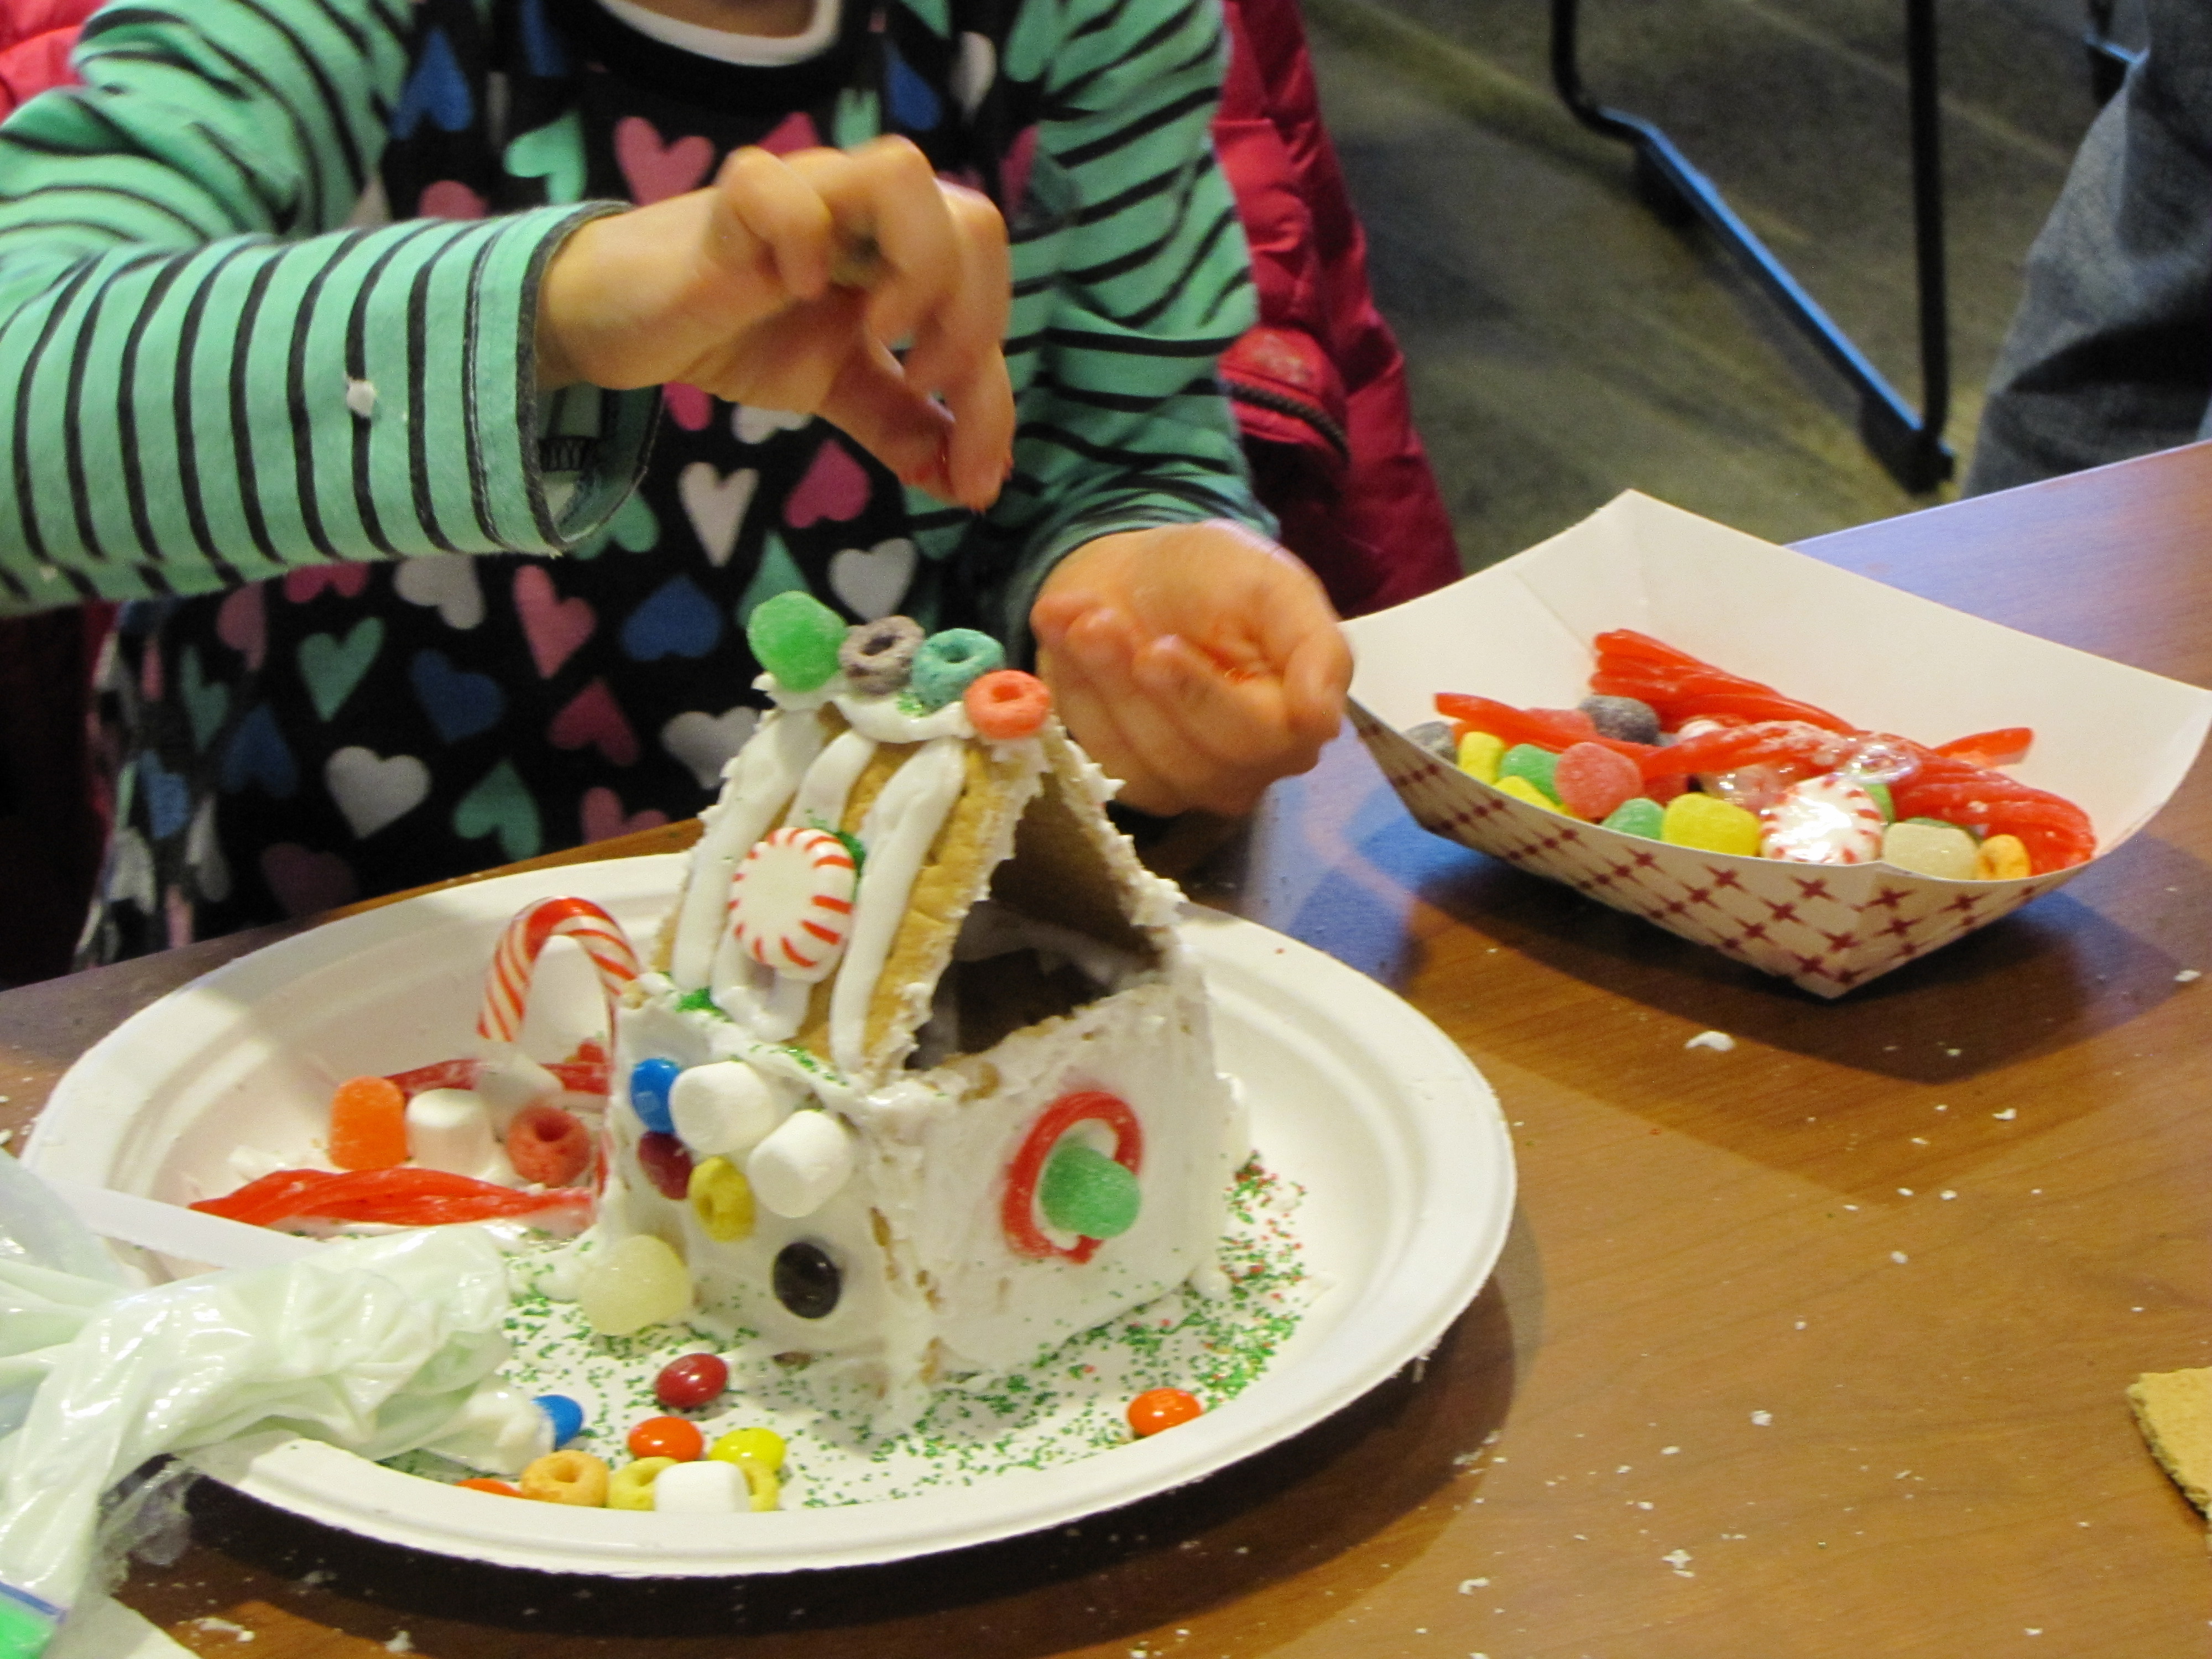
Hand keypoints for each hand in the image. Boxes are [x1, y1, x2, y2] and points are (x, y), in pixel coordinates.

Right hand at [535, 137, 1014, 511]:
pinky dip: (803, 242)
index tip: (975, 482)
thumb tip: (970, 485)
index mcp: (903, 250)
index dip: (994, 401)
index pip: (986, 303)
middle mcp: (868, 210)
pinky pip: (784, 190)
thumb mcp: (839, 389)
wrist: (632, 325)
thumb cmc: (740, 335)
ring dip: (918, 266)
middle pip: (977, 220)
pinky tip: (790, 293)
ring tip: (881, 333)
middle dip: (974, 322)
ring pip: (904, 173)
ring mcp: (807, 194)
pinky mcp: (735, 201)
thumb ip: (904, 426)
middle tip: (924, 385)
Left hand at [1031, 521, 1351, 816]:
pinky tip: (1063, 633)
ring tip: (1077, 613)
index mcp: (1297, 722)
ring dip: (1096, 682)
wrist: (1139, 575)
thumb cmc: (1215, 577)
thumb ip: (1315, 647)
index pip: (1255, 737)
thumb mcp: (1272, 584)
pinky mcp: (1131, 779)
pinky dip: (1072, 690)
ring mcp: (1187, 783)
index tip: (1156, 648)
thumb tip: (1323, 721)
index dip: (1199, 697)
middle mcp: (1249, 768)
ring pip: (1137, 759)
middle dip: (1134, 684)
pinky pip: (1096, 754)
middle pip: (1190, 758)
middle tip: (1097, 618)